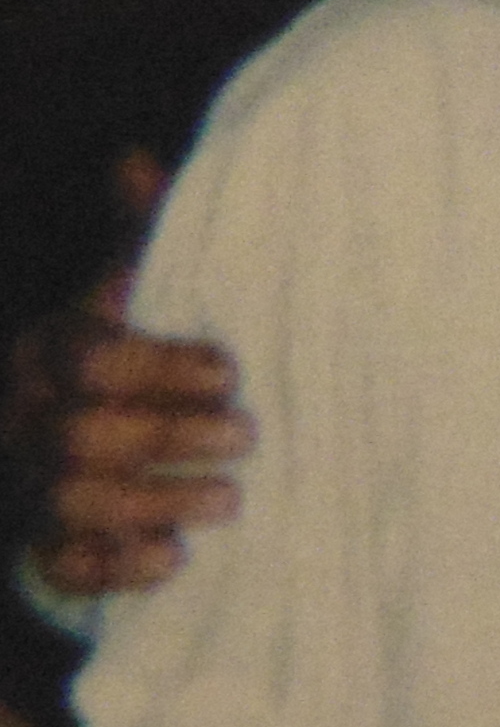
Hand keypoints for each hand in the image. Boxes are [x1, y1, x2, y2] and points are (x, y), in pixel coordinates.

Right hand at [6, 152, 252, 597]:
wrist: (84, 446)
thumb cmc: (132, 355)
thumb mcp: (137, 291)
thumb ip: (146, 235)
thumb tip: (136, 160)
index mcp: (48, 349)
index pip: (87, 357)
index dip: (158, 366)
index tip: (230, 371)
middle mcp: (25, 418)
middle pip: (80, 434)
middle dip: (167, 436)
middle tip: (248, 435)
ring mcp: (24, 486)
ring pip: (70, 499)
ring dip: (152, 501)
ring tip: (229, 499)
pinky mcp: (37, 548)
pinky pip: (61, 565)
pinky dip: (116, 566)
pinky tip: (173, 560)